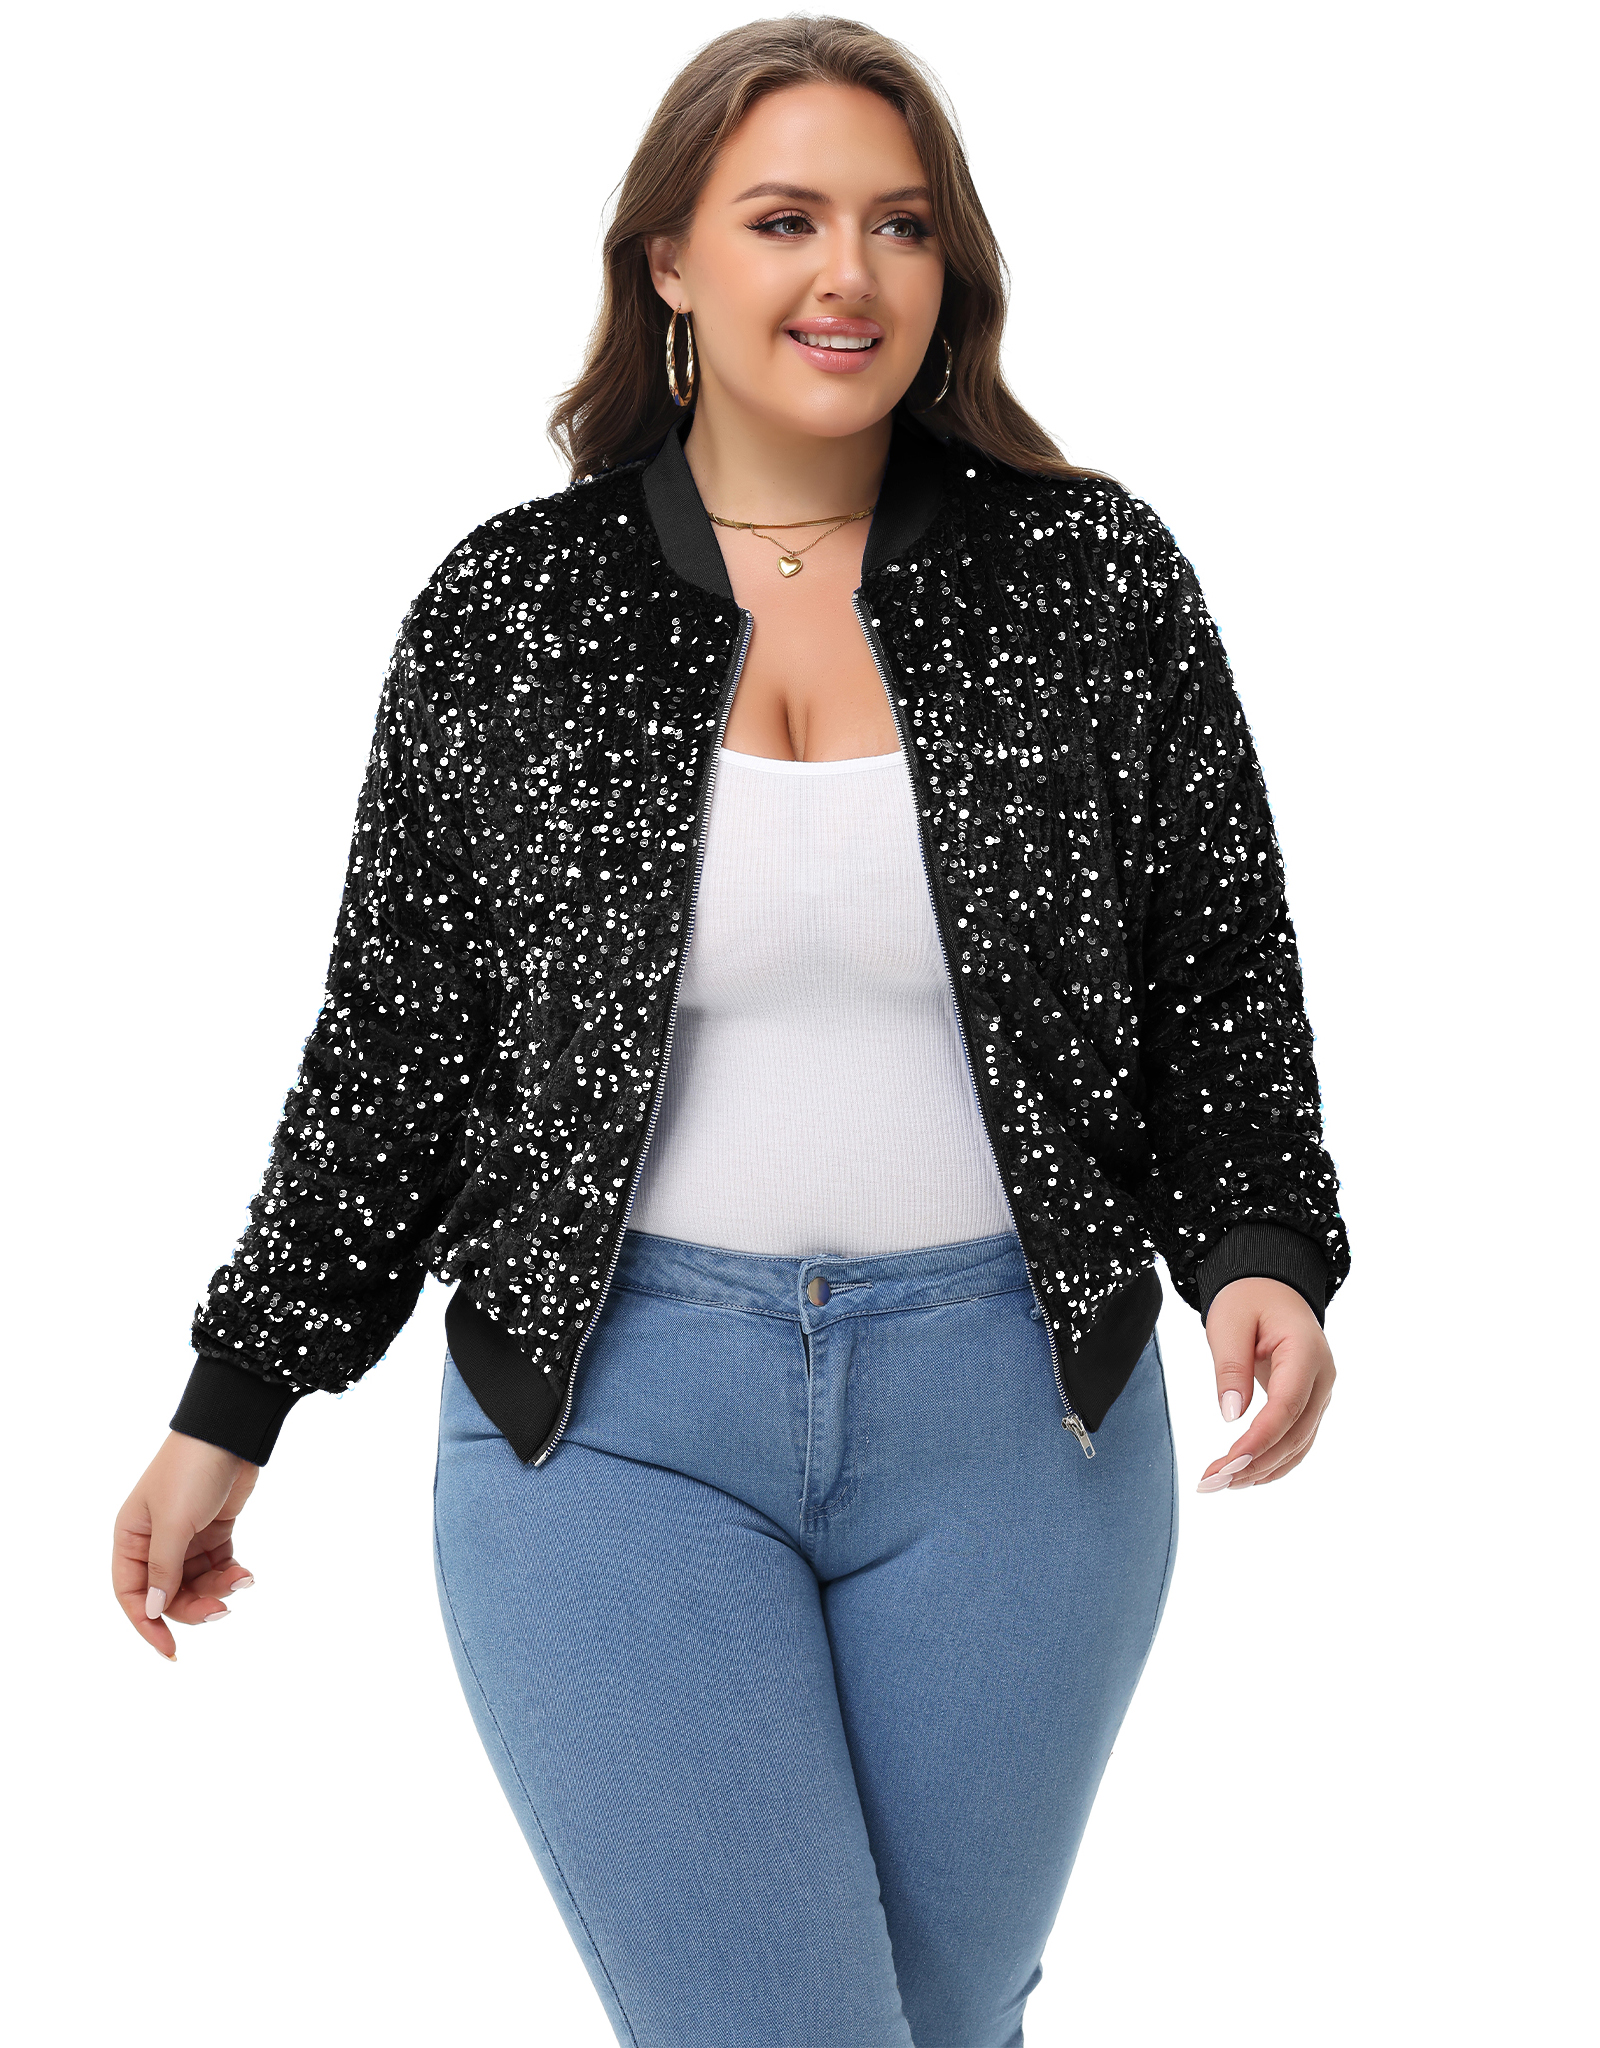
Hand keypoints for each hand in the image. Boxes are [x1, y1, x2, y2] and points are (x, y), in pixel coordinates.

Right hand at [113, 1431, 260, 1658]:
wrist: (229, 1432)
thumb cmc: (191, 1471)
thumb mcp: (173, 1522)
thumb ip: (163, 1569)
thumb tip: (151, 1610)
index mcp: (131, 1537)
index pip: (131, 1594)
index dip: (146, 1624)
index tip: (169, 1649)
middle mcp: (154, 1540)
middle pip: (167, 1593)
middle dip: (193, 1607)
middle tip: (222, 1611)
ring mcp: (185, 1535)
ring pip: (196, 1583)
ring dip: (218, 1589)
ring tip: (242, 1580)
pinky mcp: (213, 1530)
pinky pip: (217, 1566)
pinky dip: (230, 1574)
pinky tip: (245, 1573)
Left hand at [1195, 1277, 1335, 1492]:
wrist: (1271, 1289)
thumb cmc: (1248, 1299)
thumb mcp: (1229, 1322)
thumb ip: (1231, 1366)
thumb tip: (1231, 1415)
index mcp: (1306, 1352)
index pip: (1287, 1406)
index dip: (1260, 1439)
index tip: (1229, 1464)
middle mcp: (1322, 1378)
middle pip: (1295, 1433)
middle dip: (1255, 1463)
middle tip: (1213, 1482)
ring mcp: (1319, 1394)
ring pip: (1298, 1444)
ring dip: (1262, 1469)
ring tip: (1220, 1484)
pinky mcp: (1309, 1404)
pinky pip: (1296, 1441)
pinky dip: (1273, 1462)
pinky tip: (1245, 1477)